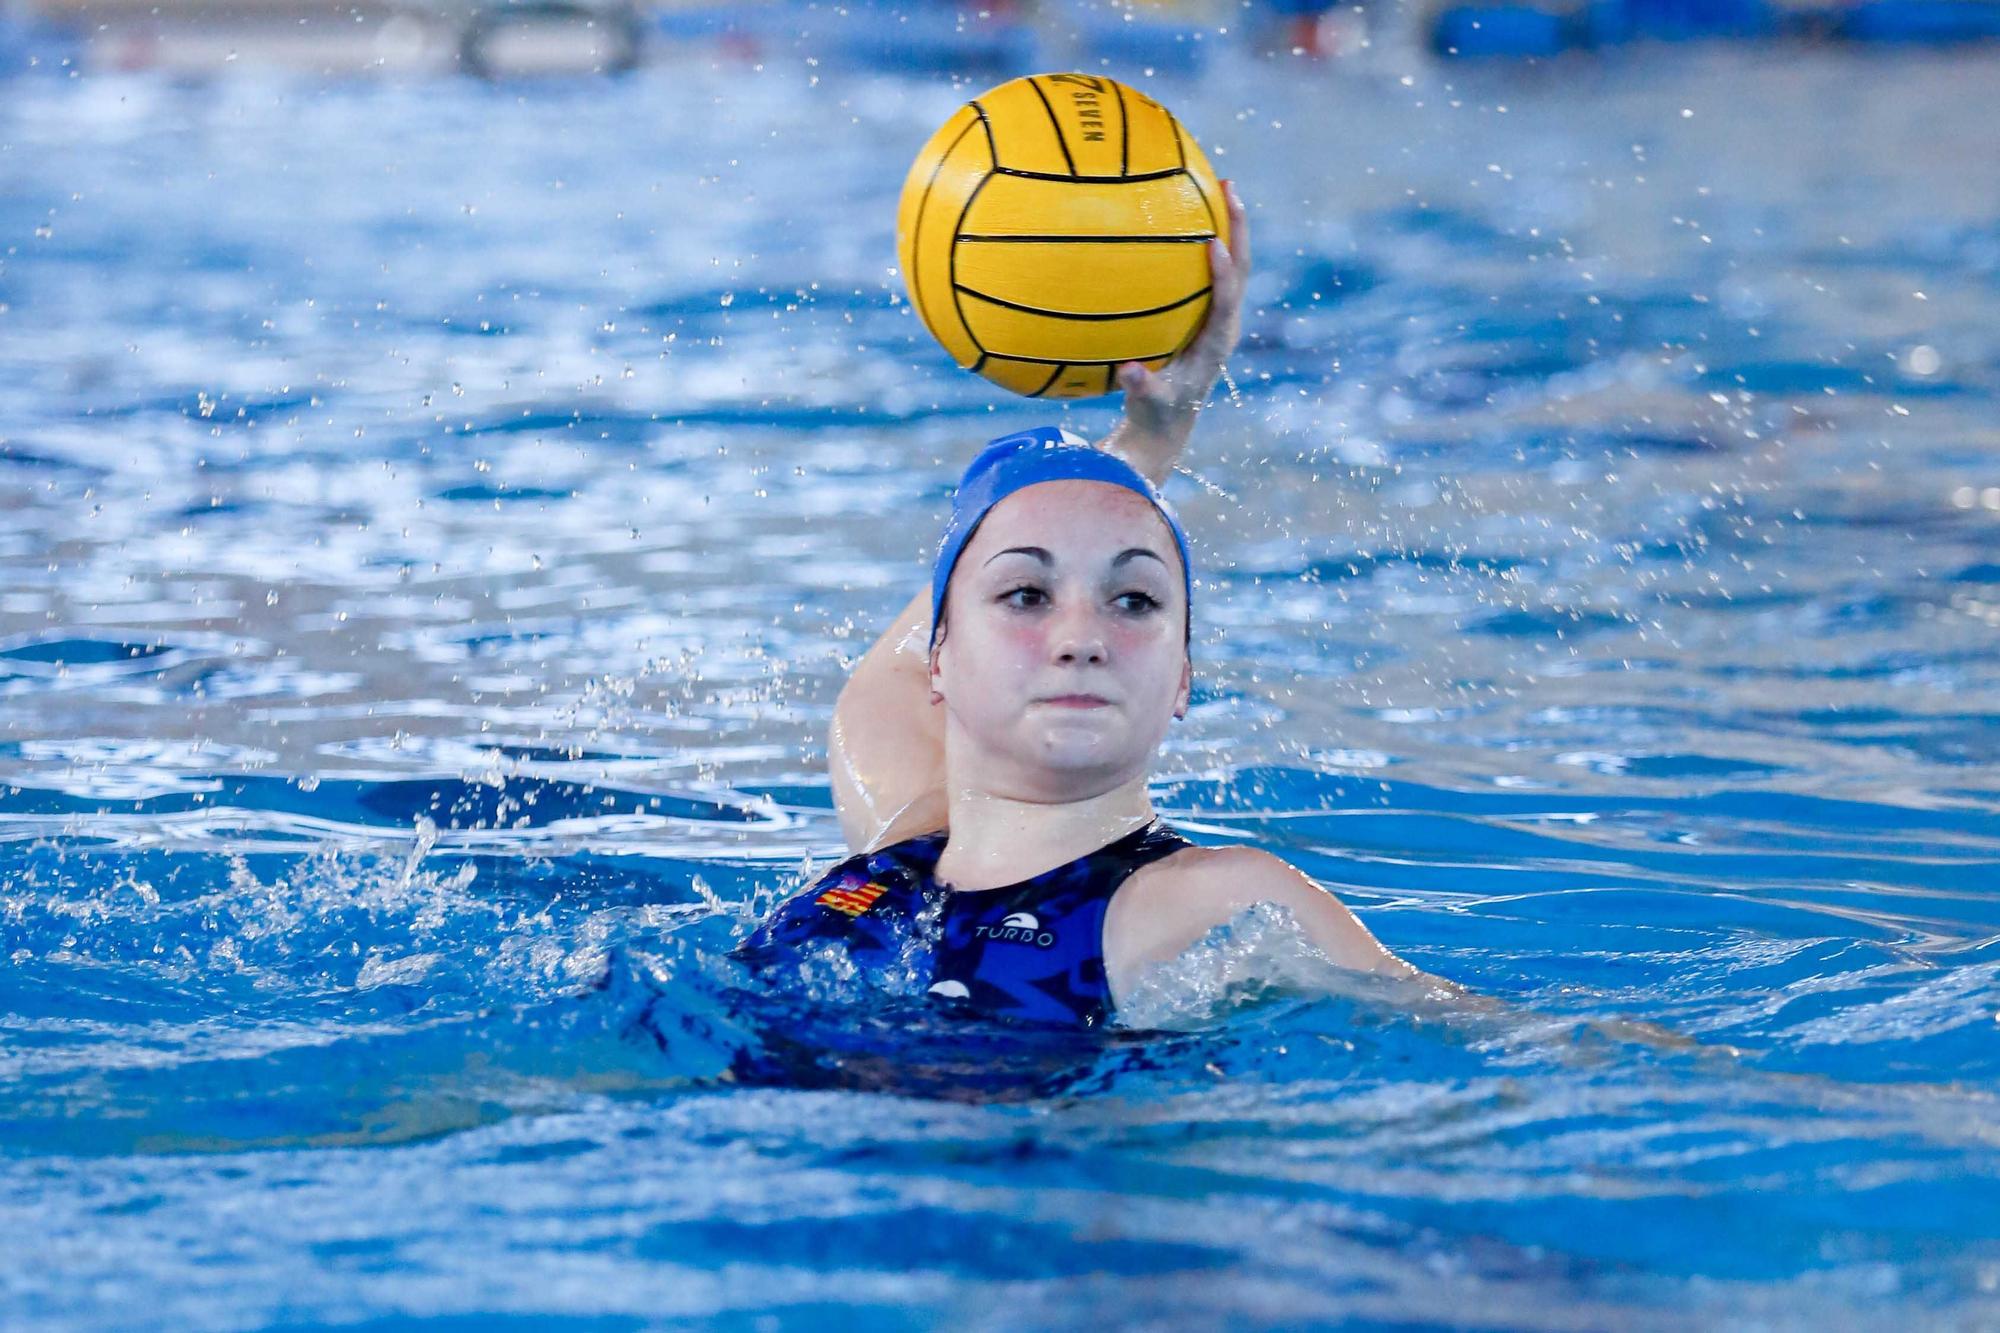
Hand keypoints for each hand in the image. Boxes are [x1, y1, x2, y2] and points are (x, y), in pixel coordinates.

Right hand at [1102, 178, 1250, 482]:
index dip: (1222, 273)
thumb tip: (1129, 371)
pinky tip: (1191, 215)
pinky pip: (1215, 271)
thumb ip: (1141, 387)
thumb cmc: (1154, 413)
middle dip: (1238, 228)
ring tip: (1220, 186)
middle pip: (1240, 270)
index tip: (1213, 243)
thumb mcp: (1147, 404)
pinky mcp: (1210, 314)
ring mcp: (1220, 318)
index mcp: (1214, 344)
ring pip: (1233, 265)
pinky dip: (1211, 241)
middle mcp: (1225, 326)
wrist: (1169, 424)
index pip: (1225, 301)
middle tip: (1228, 186)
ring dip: (1231, 226)